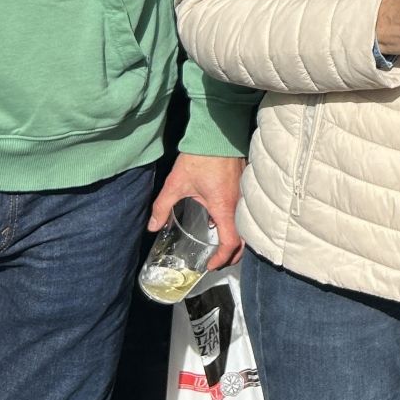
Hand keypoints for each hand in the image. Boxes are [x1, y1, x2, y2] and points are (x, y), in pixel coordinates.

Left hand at [148, 153, 246, 269]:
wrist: (217, 134)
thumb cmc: (199, 158)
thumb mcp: (176, 184)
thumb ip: (162, 207)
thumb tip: (152, 226)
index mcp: (224, 207)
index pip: (230, 242)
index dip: (222, 258)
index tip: (210, 265)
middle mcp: (238, 204)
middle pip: (243, 239)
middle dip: (232, 255)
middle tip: (218, 261)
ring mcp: (244, 195)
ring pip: (246, 226)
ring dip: (236, 240)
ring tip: (220, 245)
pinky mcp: (245, 187)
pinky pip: (245, 213)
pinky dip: (238, 224)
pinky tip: (221, 221)